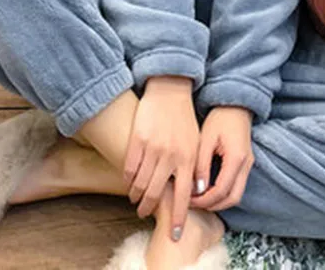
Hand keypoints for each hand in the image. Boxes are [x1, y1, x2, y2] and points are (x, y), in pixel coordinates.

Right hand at [124, 76, 198, 239]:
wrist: (170, 90)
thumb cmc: (184, 119)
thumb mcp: (196, 141)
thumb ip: (194, 166)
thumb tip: (195, 192)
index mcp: (189, 157)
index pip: (184, 195)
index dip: (179, 217)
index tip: (176, 234)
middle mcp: (171, 156)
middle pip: (156, 194)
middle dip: (148, 208)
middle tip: (144, 214)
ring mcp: (153, 149)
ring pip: (140, 185)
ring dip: (136, 197)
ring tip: (136, 201)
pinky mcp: (137, 141)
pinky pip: (129, 170)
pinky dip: (128, 181)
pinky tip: (130, 184)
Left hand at [191, 106, 253, 211]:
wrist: (236, 106)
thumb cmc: (219, 119)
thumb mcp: (206, 140)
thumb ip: (201, 166)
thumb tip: (196, 190)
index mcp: (236, 158)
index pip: (221, 190)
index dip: (204, 200)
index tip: (188, 201)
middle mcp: (246, 164)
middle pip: (233, 198)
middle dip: (213, 206)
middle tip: (193, 204)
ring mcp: (248, 165)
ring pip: (236, 195)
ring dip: (218, 201)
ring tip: (199, 198)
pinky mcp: (246, 164)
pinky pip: (237, 186)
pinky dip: (223, 193)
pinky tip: (207, 189)